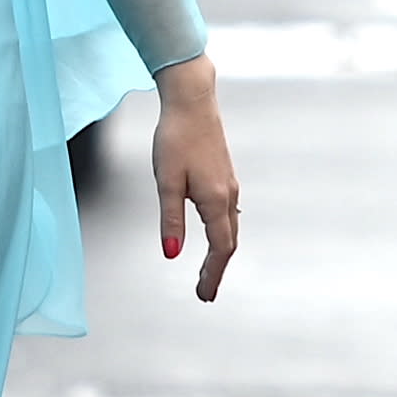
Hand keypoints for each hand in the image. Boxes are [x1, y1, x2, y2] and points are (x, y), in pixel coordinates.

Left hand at [153, 56, 241, 300]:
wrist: (191, 100)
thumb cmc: (174, 138)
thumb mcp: (166, 181)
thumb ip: (170, 219)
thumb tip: (171, 253)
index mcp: (215, 200)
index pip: (220, 248)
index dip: (212, 274)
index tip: (204, 295)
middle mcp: (228, 194)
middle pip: (228, 242)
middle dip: (217, 269)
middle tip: (205, 292)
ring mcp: (229, 184)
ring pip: (230, 227)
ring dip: (220, 252)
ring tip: (207, 271)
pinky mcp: (224, 175)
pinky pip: (228, 213)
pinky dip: (221, 232)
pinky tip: (213, 234)